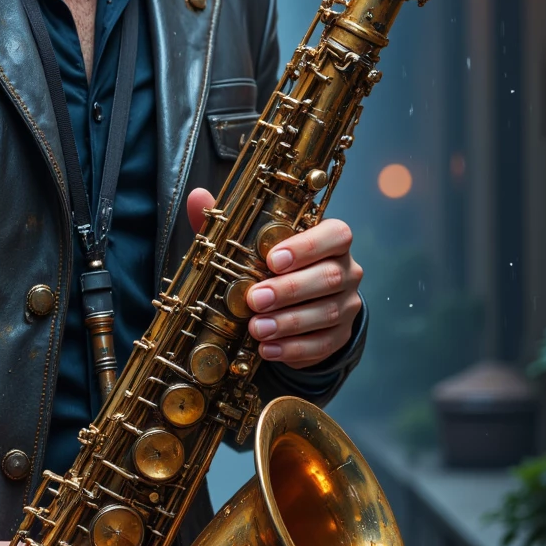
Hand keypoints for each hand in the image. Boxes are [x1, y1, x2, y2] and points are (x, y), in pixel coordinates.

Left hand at [186, 188, 362, 367]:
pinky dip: (294, 348)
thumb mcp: (253, 243)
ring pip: (327, 312)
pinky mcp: (340, 335)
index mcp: (332, 240)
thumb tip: (197, 197)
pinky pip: (323, 344)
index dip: (307, 247)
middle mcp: (347, 269)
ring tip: (257, 328)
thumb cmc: (276, 266)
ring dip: (289, 323)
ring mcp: (347, 304)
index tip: (272, 259)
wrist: (301, 304)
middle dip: (289, 289)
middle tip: (255, 299)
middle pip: (330, 276)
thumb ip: (230, 222)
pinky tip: (269, 349)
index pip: (335, 235)